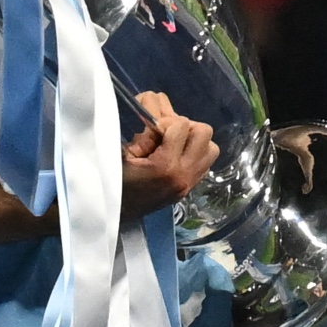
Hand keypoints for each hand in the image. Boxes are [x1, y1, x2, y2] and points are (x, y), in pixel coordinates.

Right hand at [121, 92, 219, 220]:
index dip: (165, 122)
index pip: (182, 125)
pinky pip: (205, 162)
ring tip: (173, 144)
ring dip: (194, 141)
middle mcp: (184, 175)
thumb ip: (142, 134)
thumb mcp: (122, 154)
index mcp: (166, 165)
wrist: (115, 214)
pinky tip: (175, 156)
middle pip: (204, 133)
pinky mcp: (190, 188)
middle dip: (185, 127)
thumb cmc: (115, 182)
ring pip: (211, 148)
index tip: (150, 130)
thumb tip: (157, 112)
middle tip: (166, 134)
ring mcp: (190, 183)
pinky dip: (194, 154)